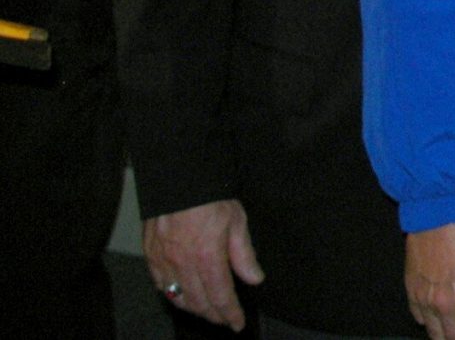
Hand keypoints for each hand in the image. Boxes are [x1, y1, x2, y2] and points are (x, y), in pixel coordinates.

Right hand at [143, 199, 264, 330]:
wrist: (179, 179)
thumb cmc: (210, 197)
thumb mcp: (237, 222)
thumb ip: (244, 254)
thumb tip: (254, 278)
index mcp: (207, 257)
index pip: (220, 296)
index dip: (230, 314)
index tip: (237, 323)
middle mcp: (182, 264)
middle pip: (199, 302)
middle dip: (214, 315)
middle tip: (225, 319)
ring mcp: (163, 262)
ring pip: (178, 298)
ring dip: (194, 309)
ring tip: (208, 310)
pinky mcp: (150, 256)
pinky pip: (160, 286)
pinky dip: (173, 296)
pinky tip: (182, 297)